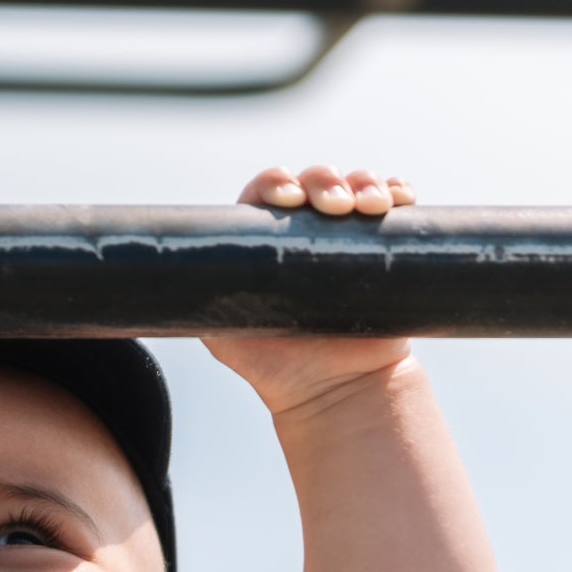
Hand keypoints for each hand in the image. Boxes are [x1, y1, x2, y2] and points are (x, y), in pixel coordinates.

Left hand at [205, 164, 416, 418]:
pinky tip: (400, 198)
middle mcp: (307, 230)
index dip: (275, 183)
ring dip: (365, 182)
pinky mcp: (385, 245)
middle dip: (326, 181)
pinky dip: (399, 191)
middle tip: (334, 206)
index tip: (285, 198)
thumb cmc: (276, 366)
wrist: (336, 390)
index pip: (267, 192)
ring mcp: (348, 235)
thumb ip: (203, 305)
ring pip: (358, 184)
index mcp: (267, 240)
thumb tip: (171, 278)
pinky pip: (396, 203)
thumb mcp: (226, 337)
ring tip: (372, 204)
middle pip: (316, 180)